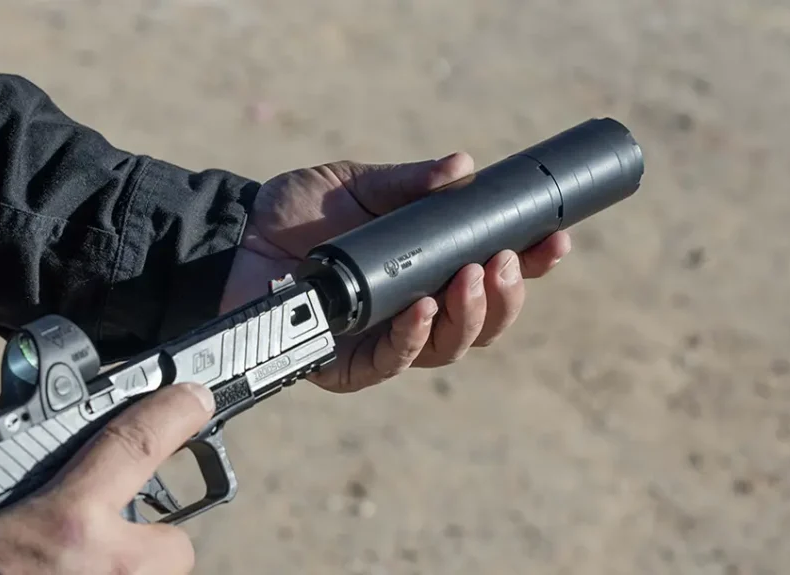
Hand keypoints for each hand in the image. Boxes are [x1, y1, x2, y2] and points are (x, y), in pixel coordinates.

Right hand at [0, 384, 215, 574]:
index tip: (195, 399)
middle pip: (170, 541)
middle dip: (147, 541)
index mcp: (70, 518)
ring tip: (80, 573)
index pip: (134, 444)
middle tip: (101, 549)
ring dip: (131, 572)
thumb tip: (58, 444)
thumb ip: (33, 473)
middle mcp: (111, 562)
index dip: (170, 415)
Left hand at [221, 153, 570, 392]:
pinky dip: (414, 338)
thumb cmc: (298, 213)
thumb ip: (408, 184)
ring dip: (469, 316)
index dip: (528, 264)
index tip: (553, 240)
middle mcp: (415, 311)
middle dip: (504, 296)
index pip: (490, 277)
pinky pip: (391, 363)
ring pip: (448, 347)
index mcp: (427, 270)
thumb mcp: (359, 187)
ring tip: (473, 276)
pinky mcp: (346, 366)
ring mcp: (383, 342)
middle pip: (481, 322)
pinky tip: (425, 309)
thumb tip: (464, 166)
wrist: (236, 235)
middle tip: (503, 261)